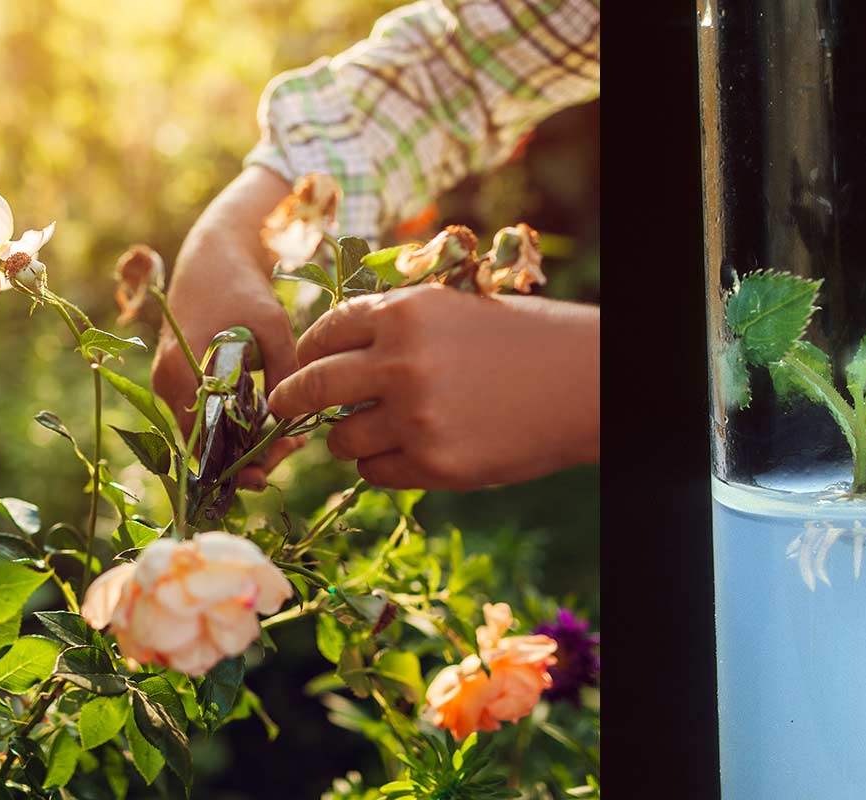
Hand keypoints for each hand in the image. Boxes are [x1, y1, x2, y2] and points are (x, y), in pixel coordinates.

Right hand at [151, 167, 304, 487]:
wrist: (213, 256)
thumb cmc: (242, 286)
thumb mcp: (272, 324)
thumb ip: (283, 370)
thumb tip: (291, 419)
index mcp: (180, 373)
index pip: (206, 443)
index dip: (245, 460)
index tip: (286, 451)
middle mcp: (167, 386)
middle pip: (205, 447)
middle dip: (250, 457)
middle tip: (295, 446)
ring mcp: (170, 386)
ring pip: (207, 436)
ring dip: (246, 444)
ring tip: (291, 437)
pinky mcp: (182, 382)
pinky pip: (207, 418)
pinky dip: (237, 427)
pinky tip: (274, 422)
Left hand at [267, 284, 599, 489]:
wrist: (582, 383)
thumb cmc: (519, 340)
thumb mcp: (451, 308)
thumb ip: (392, 325)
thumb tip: (328, 352)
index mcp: (402, 313)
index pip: (323, 334)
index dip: (308, 353)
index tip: (302, 366)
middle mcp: (400, 363)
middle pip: (310, 387)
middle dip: (290, 400)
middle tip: (282, 408)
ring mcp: (415, 417)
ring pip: (341, 438)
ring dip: (347, 437)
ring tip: (376, 432)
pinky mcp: (434, 464)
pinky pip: (375, 472)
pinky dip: (382, 465)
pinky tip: (411, 452)